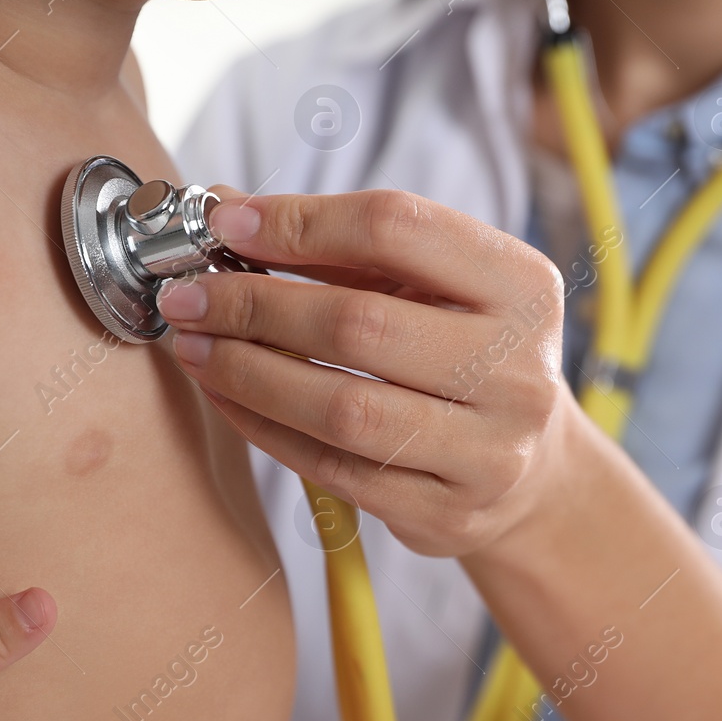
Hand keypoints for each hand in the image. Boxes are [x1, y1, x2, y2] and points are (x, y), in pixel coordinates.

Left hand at [159, 188, 577, 555]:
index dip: (300, 222)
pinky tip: (226, 396)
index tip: (228, 223)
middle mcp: (518, 369)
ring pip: (342, 408)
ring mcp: (489, 450)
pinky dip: (264, 427)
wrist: (531, 466)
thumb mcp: (433, 286)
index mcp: (522, 285)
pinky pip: (333, 467)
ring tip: (195, 347)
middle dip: (256, 304)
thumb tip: (225, 208)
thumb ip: (342, 247)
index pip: (397, 228)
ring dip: (248, 372)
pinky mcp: (447, 512)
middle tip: (190, 296)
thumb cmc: (465, 352)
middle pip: (360, 324)